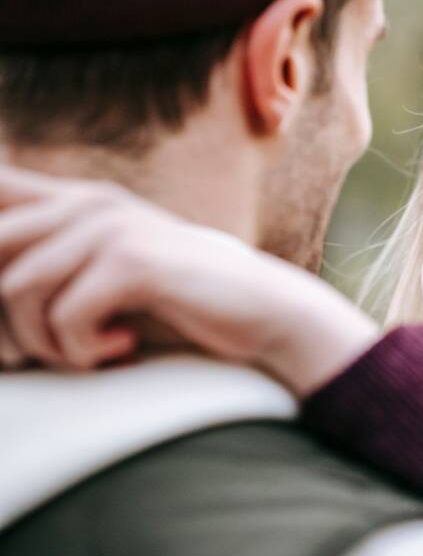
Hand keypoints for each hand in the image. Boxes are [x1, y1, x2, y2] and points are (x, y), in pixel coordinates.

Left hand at [0, 166, 379, 396]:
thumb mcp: (104, 279)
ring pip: (17, 289)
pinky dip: (83, 351)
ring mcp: (110, 225)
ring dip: (44, 343)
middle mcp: (86, 202)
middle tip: (31, 354)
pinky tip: (122, 348)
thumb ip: (47, 269)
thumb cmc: (179, 310)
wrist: (263, 313)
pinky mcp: (134, 260)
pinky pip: (65, 316)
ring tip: (87, 355)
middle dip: (0, 320)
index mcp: (73, 200)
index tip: (11, 300)